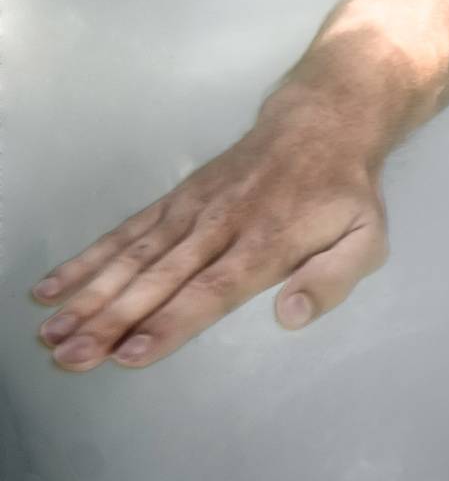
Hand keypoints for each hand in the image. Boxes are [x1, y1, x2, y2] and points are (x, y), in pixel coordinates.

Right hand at [31, 113, 389, 371]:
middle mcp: (221, 226)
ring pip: (134, 257)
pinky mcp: (176, 200)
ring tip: (49, 334)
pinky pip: (126, 232)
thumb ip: (332, 280)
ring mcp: (193, 210)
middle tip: (69, 358)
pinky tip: (52, 289)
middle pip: (160, 279)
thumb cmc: (344, 194)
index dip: (171, 322)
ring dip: (89, 296)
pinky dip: (88, 259)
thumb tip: (290, 316)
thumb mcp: (366, 239)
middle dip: (112, 321)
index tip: (129, 353)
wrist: (323, 122)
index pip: (212, 290)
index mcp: (267, 243)